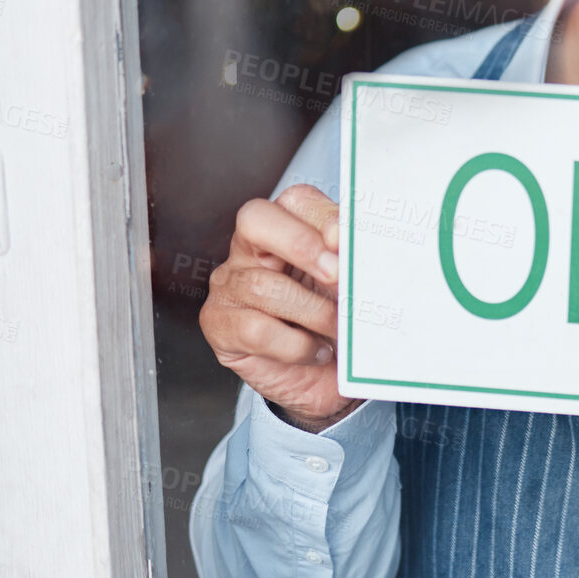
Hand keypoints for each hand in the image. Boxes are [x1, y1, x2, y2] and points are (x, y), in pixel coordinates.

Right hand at [199, 184, 360, 430]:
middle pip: (255, 220)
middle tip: (336, 274)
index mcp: (288, 228)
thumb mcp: (352, 286)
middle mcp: (251, 250)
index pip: (295, 201)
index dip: (321, 216)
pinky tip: (316, 351)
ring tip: (338, 327)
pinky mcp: (219, 325)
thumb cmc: (337, 322)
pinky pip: (255, 330)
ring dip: (312, 311)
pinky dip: (295, 345)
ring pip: (261, 285)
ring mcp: (230, 286)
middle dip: (300, 244)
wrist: (328, 377)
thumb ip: (353, 261)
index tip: (346, 240)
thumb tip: (359, 250)